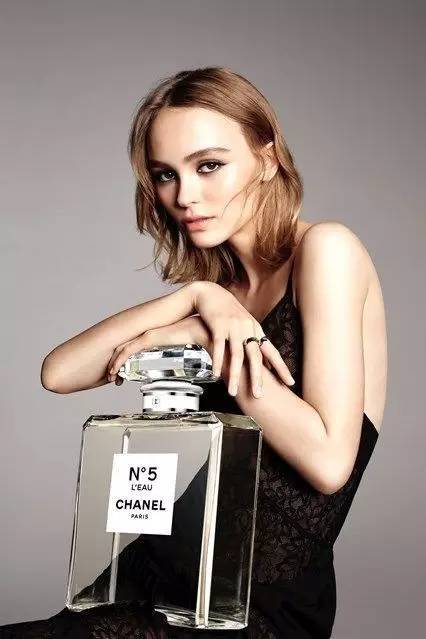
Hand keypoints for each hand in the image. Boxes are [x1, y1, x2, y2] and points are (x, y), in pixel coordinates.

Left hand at [106, 315, 209, 383]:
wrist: (199, 330)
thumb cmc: (194, 337)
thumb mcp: (178, 352)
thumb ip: (174, 361)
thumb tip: (182, 374)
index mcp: (152, 337)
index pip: (131, 348)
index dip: (122, 360)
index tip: (120, 374)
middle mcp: (146, 335)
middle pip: (123, 349)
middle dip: (114, 364)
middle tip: (112, 378)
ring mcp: (145, 335)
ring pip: (121, 350)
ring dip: (113, 364)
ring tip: (111, 378)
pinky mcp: (146, 338)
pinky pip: (127, 351)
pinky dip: (118, 361)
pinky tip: (114, 370)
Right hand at [192, 281, 294, 397]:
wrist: (210, 293)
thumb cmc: (227, 312)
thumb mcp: (244, 324)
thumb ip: (253, 341)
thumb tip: (264, 362)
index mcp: (256, 329)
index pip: (271, 352)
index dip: (281, 367)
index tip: (290, 382)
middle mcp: (248, 328)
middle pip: (255, 357)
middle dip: (258, 378)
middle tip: (258, 396)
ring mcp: (233, 327)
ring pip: (237, 355)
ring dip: (235, 375)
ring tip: (232, 392)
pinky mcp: (218, 325)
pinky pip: (219, 347)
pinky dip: (218, 361)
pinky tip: (216, 374)